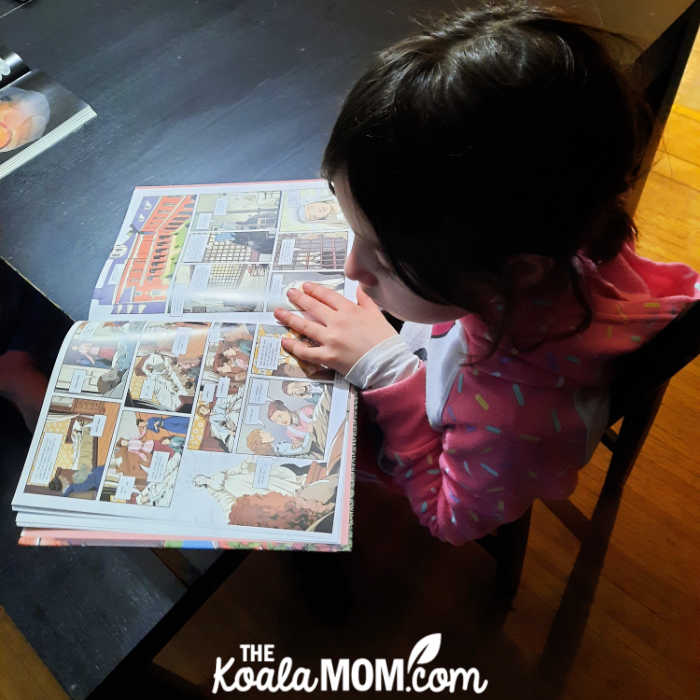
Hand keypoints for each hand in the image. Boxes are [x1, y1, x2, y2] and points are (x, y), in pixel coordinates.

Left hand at [273, 283, 397, 374]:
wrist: (388, 363)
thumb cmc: (385, 341)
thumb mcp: (377, 315)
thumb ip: (365, 300)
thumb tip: (359, 288)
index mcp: (350, 310)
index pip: (327, 296)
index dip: (314, 290)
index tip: (306, 286)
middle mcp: (337, 322)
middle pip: (312, 306)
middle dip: (298, 298)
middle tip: (290, 293)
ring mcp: (330, 339)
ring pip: (305, 326)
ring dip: (289, 318)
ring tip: (279, 312)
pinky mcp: (328, 356)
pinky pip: (306, 351)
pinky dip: (294, 346)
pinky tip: (285, 341)